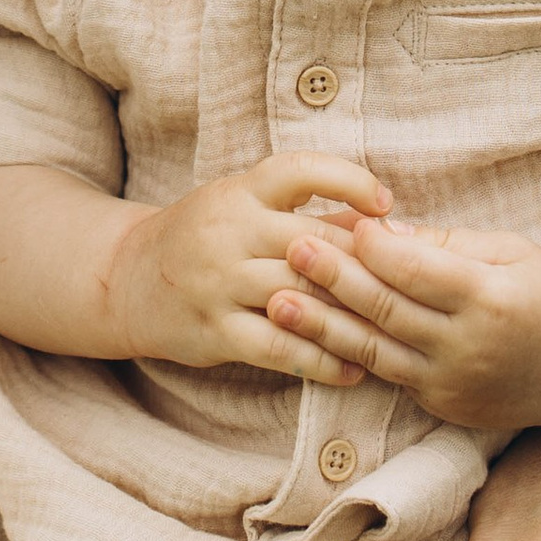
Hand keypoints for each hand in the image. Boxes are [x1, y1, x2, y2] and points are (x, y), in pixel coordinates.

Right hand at [100, 157, 395, 376]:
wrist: (126, 278)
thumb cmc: (203, 236)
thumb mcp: (240, 204)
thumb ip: (300, 211)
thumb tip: (384, 224)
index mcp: (240, 192)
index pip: (300, 169)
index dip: (349, 181)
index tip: (385, 204)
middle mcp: (228, 231)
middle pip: (313, 243)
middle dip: (366, 263)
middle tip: (413, 285)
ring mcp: (218, 282)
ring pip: (301, 297)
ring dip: (353, 317)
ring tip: (395, 333)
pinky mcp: (213, 330)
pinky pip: (278, 347)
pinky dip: (320, 360)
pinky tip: (353, 370)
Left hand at [270, 212, 540, 431]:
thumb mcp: (513, 252)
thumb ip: (451, 244)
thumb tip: (389, 234)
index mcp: (490, 299)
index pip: (416, 270)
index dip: (374, 247)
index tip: (341, 221)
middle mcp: (468, 346)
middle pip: (387, 309)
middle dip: (334, 277)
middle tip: (290, 248)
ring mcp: (452, 382)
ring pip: (374, 350)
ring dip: (321, 324)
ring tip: (277, 301)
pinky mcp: (442, 405)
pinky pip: (388, 376)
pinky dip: (348, 354)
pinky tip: (313, 336)